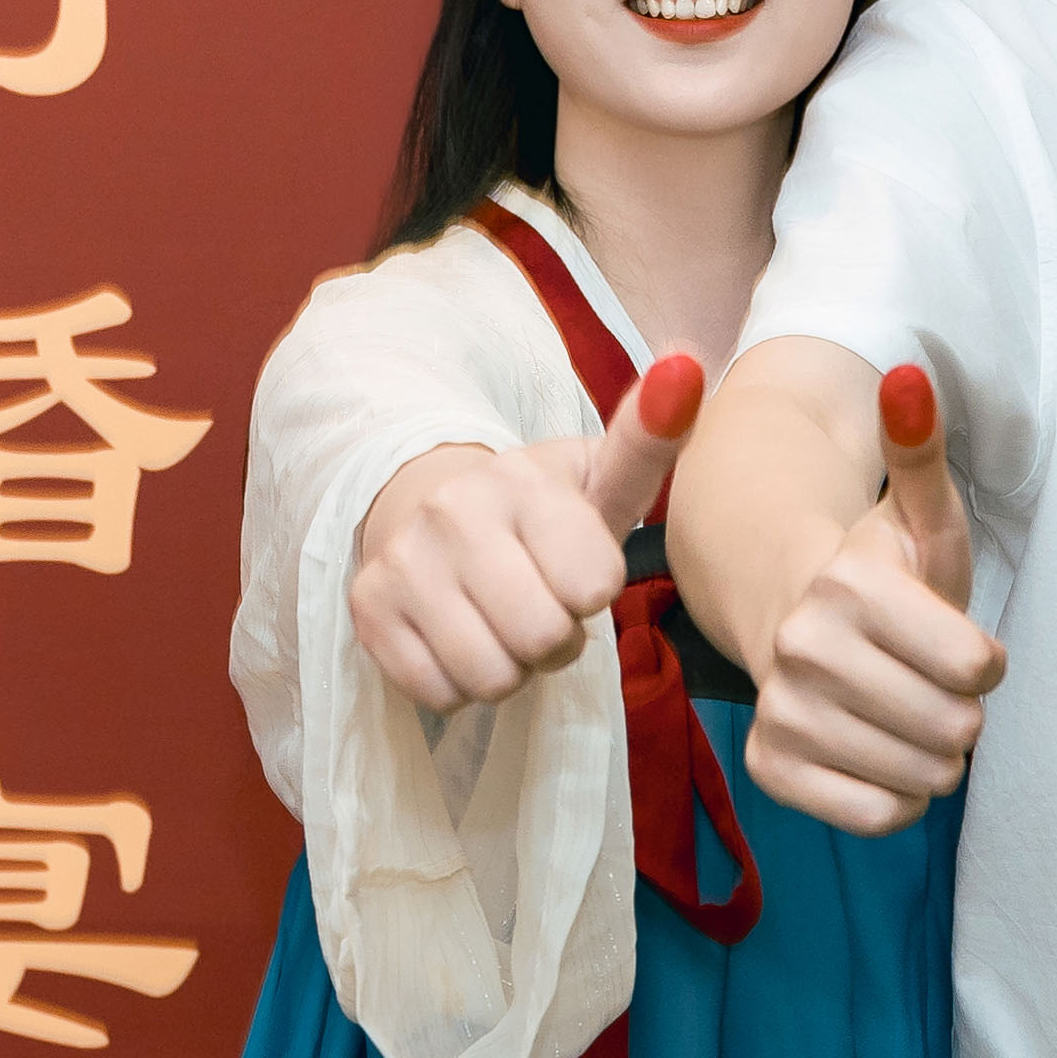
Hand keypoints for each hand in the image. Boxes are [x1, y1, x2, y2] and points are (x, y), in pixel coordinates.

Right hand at [342, 355, 700, 711]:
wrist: (427, 508)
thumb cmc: (538, 512)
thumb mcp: (598, 479)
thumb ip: (649, 438)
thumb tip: (688, 364)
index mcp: (522, 480)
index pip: (593, 586)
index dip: (593, 594)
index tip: (577, 571)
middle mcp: (454, 512)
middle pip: (544, 639)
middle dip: (556, 641)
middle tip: (541, 608)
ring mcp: (404, 561)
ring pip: (491, 676)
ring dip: (510, 669)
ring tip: (502, 626)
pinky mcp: (368, 609)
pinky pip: (441, 692)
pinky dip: (460, 685)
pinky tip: (459, 638)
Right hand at [739, 363, 1003, 833]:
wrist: (789, 613)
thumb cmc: (879, 573)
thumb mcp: (918, 516)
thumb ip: (920, 453)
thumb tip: (908, 377)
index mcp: (847, 585)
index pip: (976, 668)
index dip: (985, 662)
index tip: (958, 644)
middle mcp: (802, 647)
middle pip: (954, 728)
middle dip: (962, 713)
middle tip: (933, 686)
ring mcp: (782, 711)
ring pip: (921, 778)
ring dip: (932, 756)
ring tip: (907, 716)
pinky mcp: (771, 767)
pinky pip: (875, 816)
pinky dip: (894, 797)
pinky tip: (880, 754)